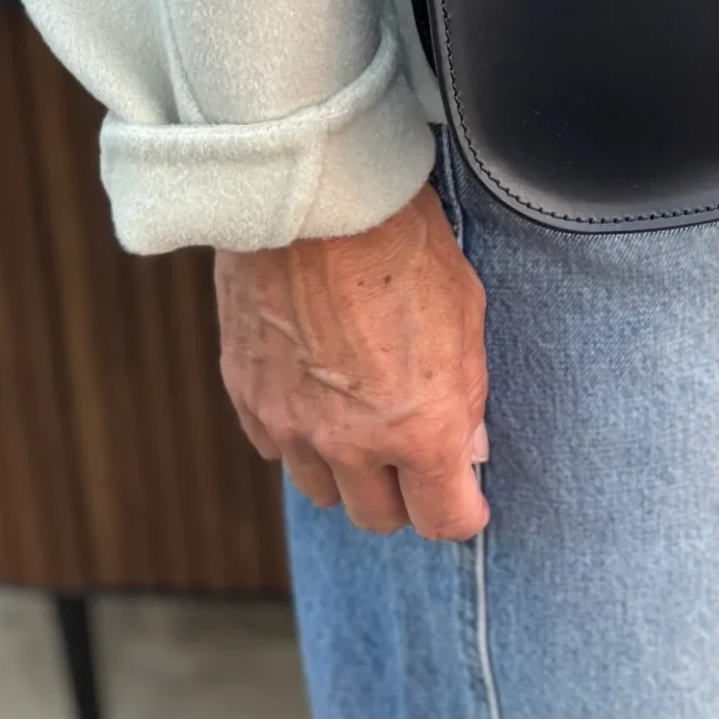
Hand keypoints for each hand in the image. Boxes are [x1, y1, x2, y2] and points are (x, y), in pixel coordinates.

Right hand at [215, 182, 489, 541]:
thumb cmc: (403, 241)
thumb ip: (468, 393)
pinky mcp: (249, 397)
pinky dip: (300, 438)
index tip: (468, 505)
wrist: (317, 199)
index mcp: (419, 427)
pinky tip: (319, 402)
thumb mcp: (467, 311)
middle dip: (405, 498)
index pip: (443, 519)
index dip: (462, 515)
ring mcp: (293, 425)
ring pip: (322, 492)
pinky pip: (276, 448)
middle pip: (378, 517)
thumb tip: (469, 447)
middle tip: (418, 464)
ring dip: (349, 473)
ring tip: (366, 431)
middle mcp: (352, 443)